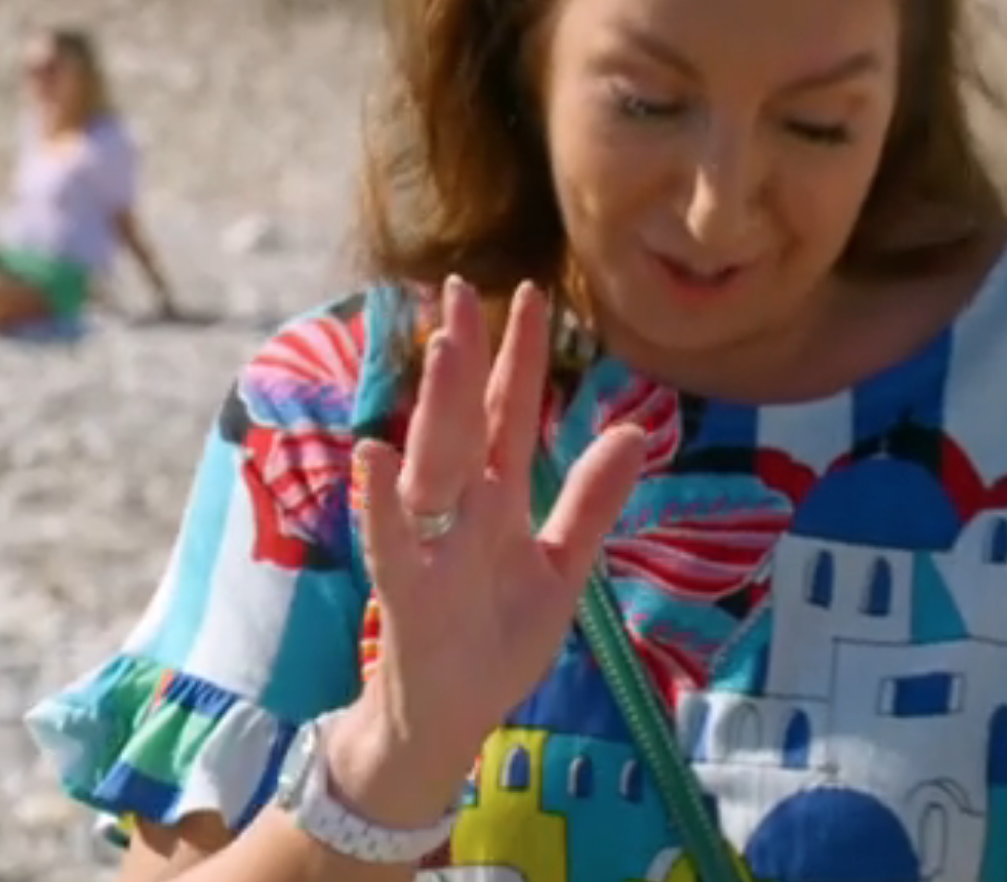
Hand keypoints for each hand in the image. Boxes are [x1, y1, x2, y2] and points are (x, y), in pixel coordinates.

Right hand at [339, 278, 647, 822]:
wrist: (450, 721)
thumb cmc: (496, 640)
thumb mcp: (562, 567)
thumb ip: (591, 500)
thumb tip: (633, 430)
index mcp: (498, 499)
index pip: (509, 413)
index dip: (519, 356)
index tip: (526, 292)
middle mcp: (460, 510)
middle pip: (465, 419)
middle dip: (466, 355)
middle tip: (460, 286)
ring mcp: (431, 545)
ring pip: (434, 463)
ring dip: (438, 406)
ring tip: (444, 343)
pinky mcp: (409, 593)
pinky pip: (392, 540)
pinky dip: (383, 501)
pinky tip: (374, 454)